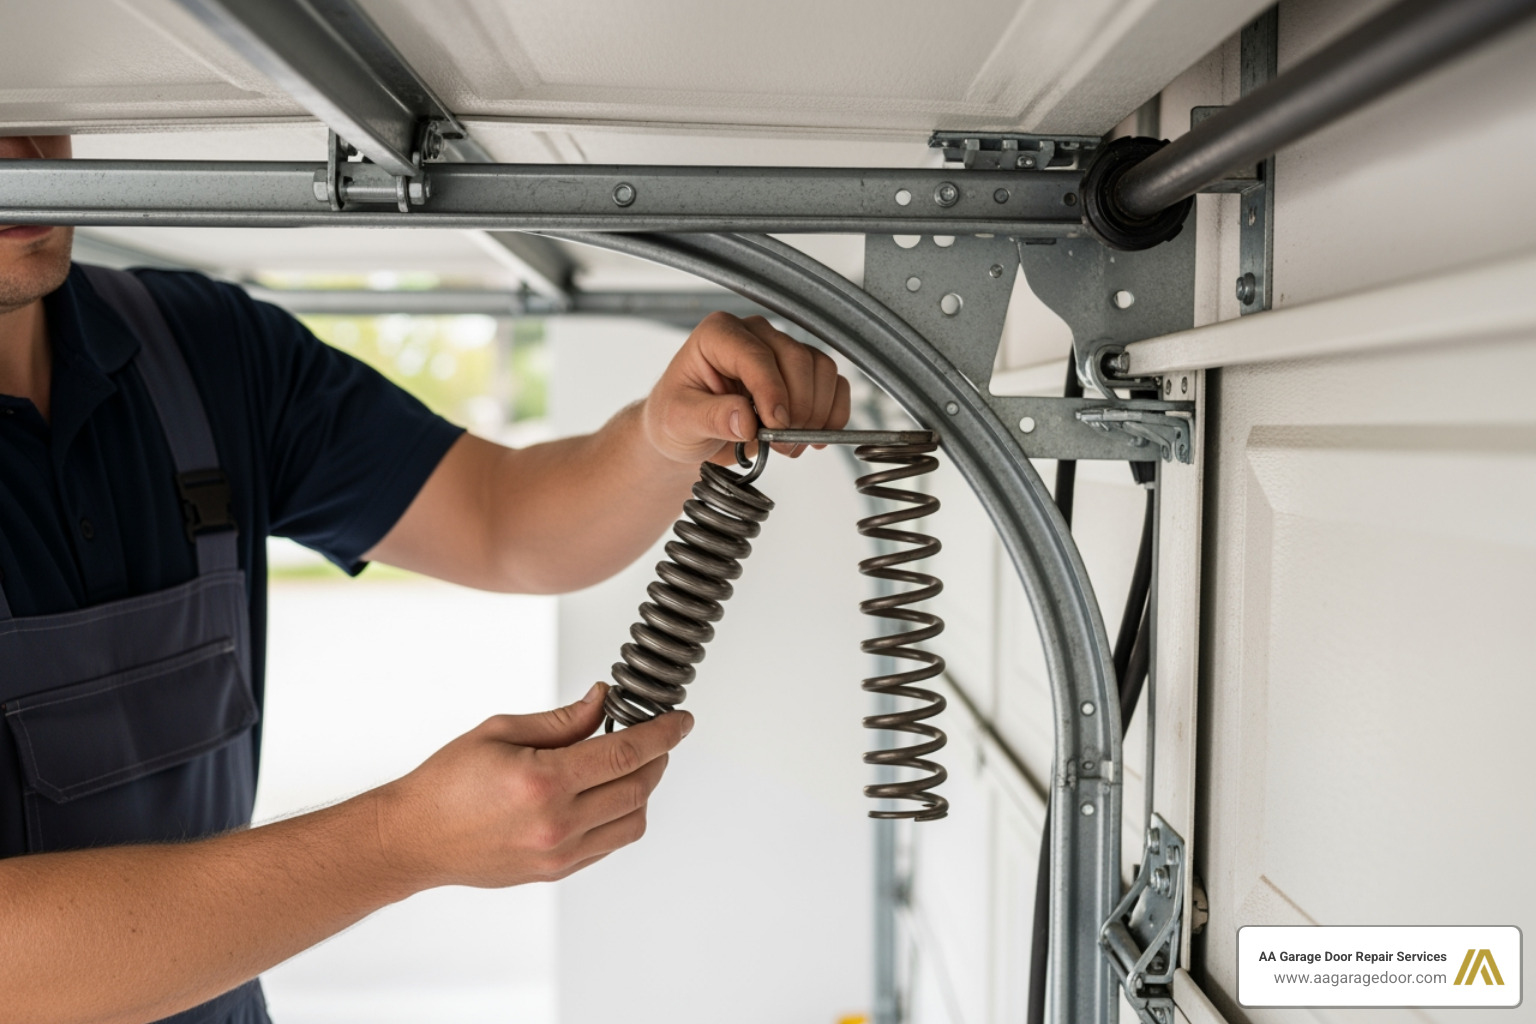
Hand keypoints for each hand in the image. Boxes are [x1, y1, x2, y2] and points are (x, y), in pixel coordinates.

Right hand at [374, 683, 689, 889]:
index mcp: (543, 782)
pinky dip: (621, 815)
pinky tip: (608, 793)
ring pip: (632, 821)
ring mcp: (558, 854)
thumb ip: (563, 720)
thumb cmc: (447, 784)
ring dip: (643, 789)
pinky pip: (610, 843)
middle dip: (658, 757)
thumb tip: (604, 701)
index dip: (662, 734)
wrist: (415, 838)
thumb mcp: (501, 731)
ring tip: (631, 763)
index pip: (625, 753)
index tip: (680, 721)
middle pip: (638, 788)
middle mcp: (556, 824)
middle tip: (657, 735)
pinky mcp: (556, 871)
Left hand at [642, 312, 851, 464]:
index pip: (756, 355)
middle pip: (796, 359)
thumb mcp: (679, 421)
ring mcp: (782, 350)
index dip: (772, 392)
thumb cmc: (676, 418)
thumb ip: (710, 417)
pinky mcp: (802, 373)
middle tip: (781, 445)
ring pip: (821, 369)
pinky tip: (813, 437)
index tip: (775, 426)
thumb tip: (745, 419)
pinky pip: (834, 384)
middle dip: (796, 408)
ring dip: (815, 414)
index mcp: (718, 334)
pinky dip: (832, 414)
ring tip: (789, 446)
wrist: (688, 435)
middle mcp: (754, 334)